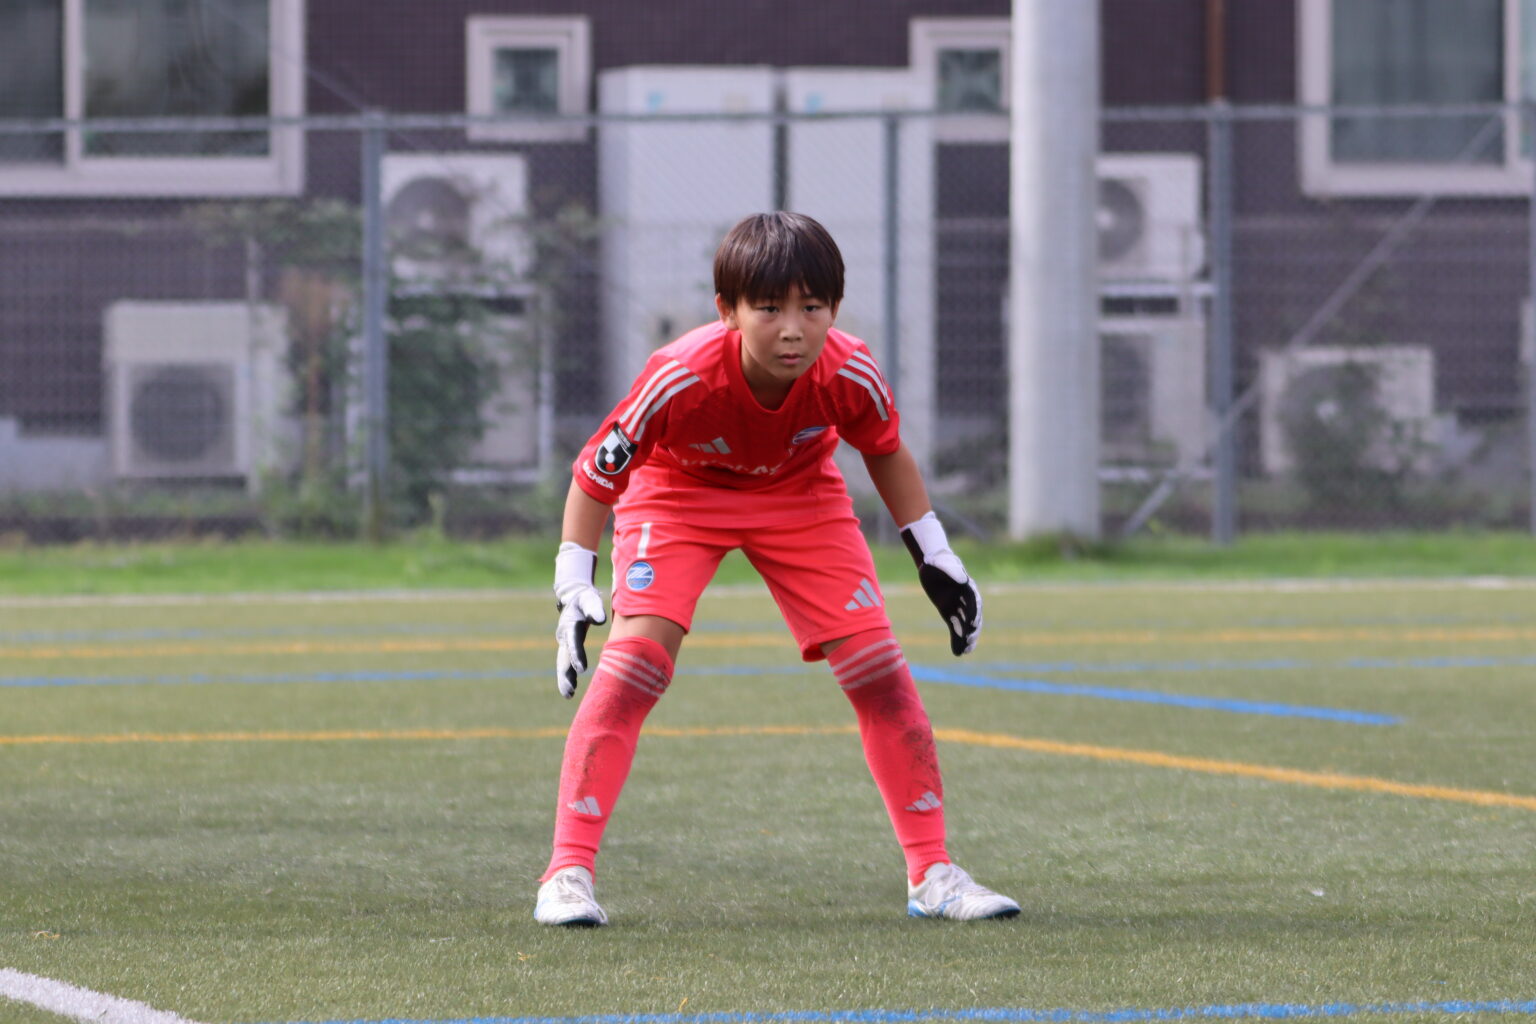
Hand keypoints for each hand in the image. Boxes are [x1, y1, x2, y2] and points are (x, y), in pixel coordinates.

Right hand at [553, 542, 607, 697]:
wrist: (574, 596)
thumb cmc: (585, 598)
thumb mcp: (589, 599)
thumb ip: (594, 609)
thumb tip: (600, 620)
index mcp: (570, 626)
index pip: (574, 643)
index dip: (577, 656)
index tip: (582, 669)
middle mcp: (564, 636)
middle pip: (564, 658)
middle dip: (566, 675)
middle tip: (570, 690)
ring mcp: (564, 643)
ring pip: (563, 664)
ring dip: (565, 679)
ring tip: (568, 695)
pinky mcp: (568, 648)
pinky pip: (566, 664)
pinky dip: (567, 676)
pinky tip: (571, 690)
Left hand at [900, 512, 981, 655]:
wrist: (932, 563)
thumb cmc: (938, 561)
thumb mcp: (943, 563)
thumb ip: (953, 571)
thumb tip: (963, 580)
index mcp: (967, 587)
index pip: (973, 602)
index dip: (974, 613)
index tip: (973, 624)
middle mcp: (966, 600)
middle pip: (972, 617)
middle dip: (972, 630)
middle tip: (969, 642)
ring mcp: (958, 607)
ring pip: (965, 626)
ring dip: (966, 639)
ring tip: (965, 652)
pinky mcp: (949, 613)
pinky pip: (955, 628)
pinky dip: (957, 640)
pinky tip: (958, 652)